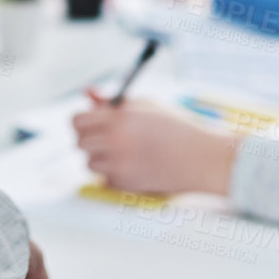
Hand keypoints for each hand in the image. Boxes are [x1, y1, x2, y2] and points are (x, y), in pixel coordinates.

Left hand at [72, 93, 240, 195]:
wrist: (202, 158)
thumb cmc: (177, 128)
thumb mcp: (146, 106)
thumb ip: (112, 102)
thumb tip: (89, 94)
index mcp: (119, 119)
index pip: (77, 120)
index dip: (83, 121)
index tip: (91, 123)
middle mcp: (115, 142)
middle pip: (79, 143)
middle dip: (90, 139)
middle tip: (106, 138)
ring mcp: (120, 166)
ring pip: (89, 163)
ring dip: (101, 158)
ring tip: (124, 152)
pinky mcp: (126, 184)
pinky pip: (104, 179)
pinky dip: (113, 174)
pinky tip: (133, 166)